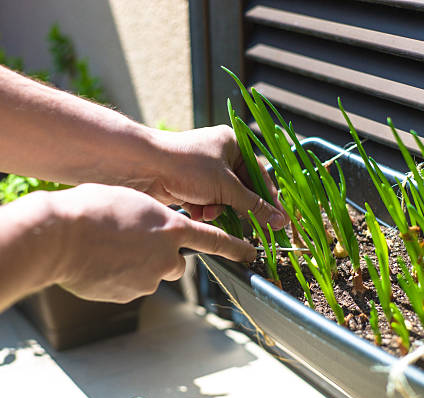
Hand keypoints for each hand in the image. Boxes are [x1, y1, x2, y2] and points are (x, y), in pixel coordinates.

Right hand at [48, 184, 255, 302]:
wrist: (59, 236)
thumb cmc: (92, 209)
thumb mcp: (132, 203)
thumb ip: (152, 219)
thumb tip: (153, 232)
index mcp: (172, 227)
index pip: (215, 241)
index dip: (235, 248)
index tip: (250, 254)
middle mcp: (167, 256)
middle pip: (176, 262)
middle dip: (161, 256)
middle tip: (131, 243)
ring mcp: (149, 279)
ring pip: (152, 274)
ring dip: (138, 267)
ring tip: (110, 251)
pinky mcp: (130, 295)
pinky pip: (131, 286)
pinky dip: (121, 279)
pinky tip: (101, 265)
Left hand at [142, 125, 287, 229]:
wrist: (143, 166)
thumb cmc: (186, 165)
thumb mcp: (226, 187)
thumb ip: (253, 205)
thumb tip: (279, 221)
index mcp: (234, 144)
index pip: (260, 176)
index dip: (270, 201)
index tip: (280, 222)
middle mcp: (220, 155)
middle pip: (241, 190)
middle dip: (237, 207)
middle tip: (247, 226)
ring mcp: (204, 170)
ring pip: (224, 199)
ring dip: (218, 210)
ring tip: (208, 211)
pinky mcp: (189, 184)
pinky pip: (207, 202)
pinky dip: (203, 209)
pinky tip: (196, 211)